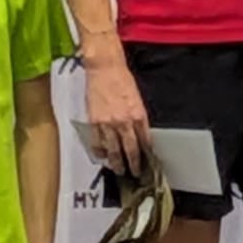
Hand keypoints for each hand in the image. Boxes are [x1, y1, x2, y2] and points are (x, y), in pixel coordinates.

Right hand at [85, 54, 150, 176]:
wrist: (105, 68)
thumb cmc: (122, 79)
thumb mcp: (137, 98)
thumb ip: (138, 117)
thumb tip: (140, 133)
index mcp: (139, 115)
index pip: (145, 141)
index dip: (147, 154)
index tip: (148, 163)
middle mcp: (124, 122)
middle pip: (130, 150)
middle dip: (133, 164)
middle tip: (135, 174)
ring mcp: (108, 123)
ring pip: (113, 150)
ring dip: (116, 162)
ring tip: (119, 170)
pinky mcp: (94, 122)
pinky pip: (97, 142)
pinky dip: (100, 152)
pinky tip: (102, 156)